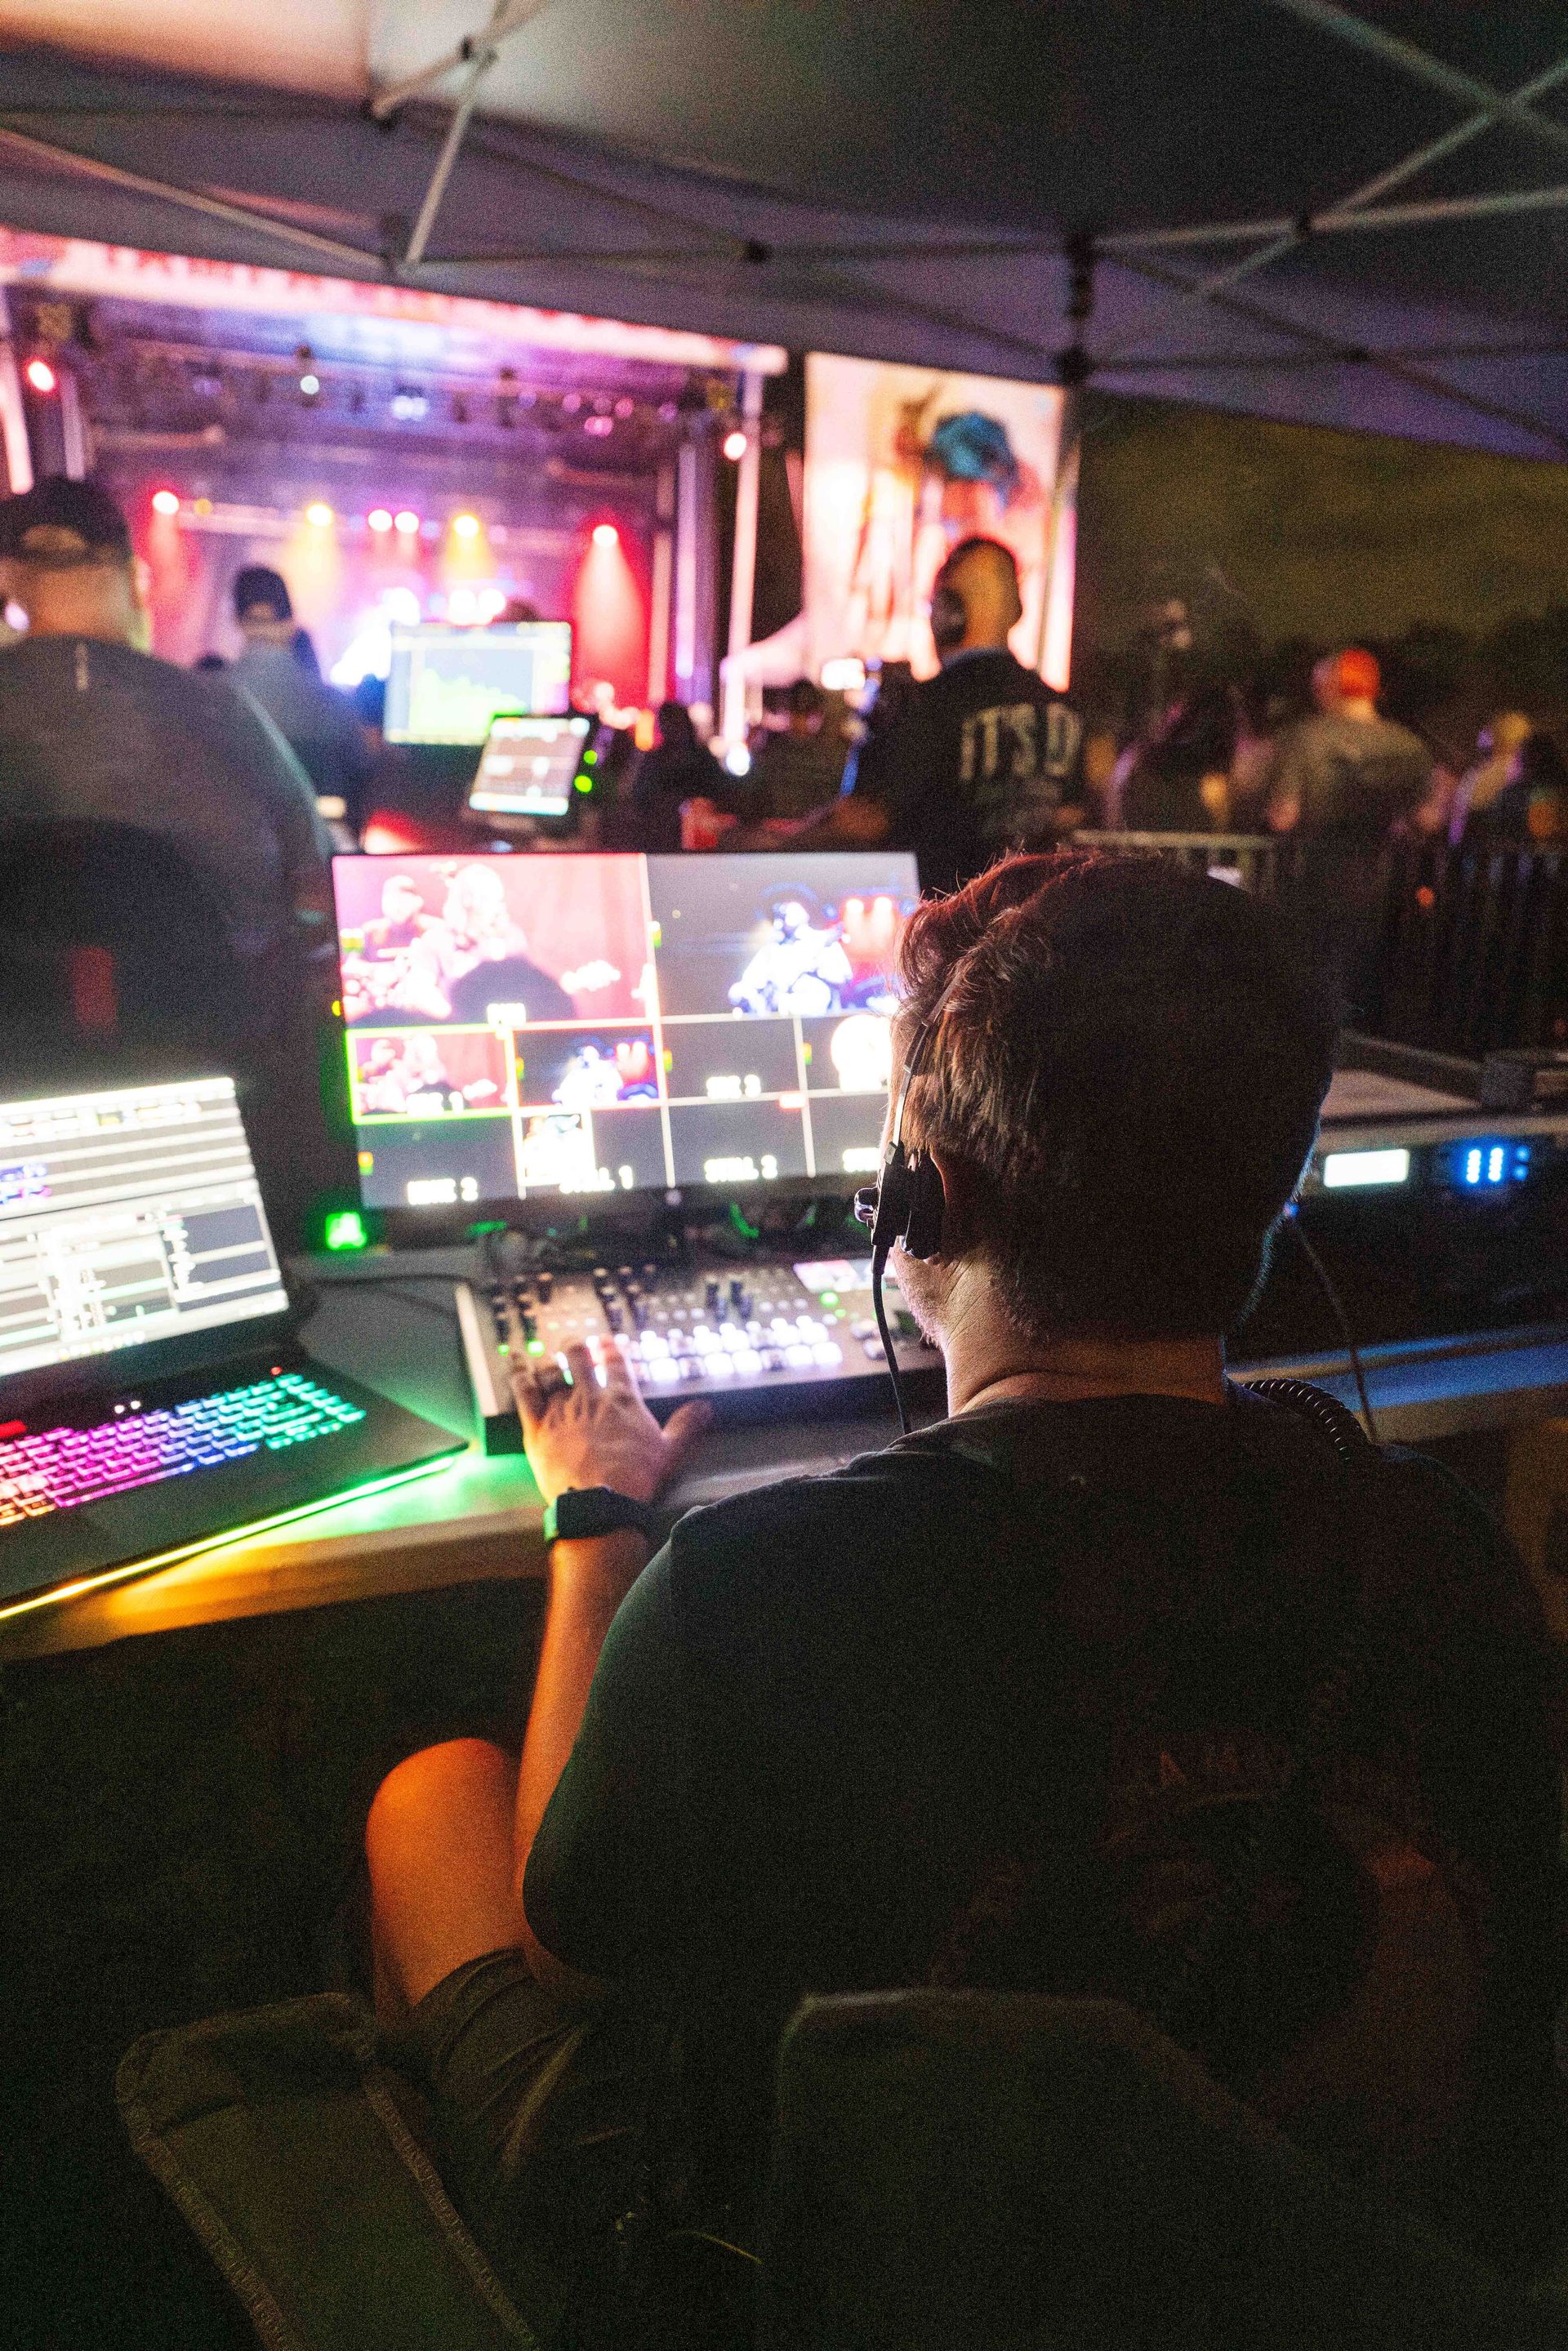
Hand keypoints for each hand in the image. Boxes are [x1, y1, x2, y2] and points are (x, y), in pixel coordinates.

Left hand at [513, 1339, 712, 1507]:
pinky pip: (524, 1391)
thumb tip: (705, 1409)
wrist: (601, 1500)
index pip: (615, 1362)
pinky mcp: (537, 1427)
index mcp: (621, 1399)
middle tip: (573, 1342)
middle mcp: (589, 1397)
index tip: (606, 1342)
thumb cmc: (635, 1478)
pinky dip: (518, 1373)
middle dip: (575, 1345)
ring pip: (549, 1370)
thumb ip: (685, 1425)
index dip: (609, 1347)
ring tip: (543, 1353)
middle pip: (578, 1357)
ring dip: (546, 1360)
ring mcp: (561, 1409)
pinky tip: (515, 1362)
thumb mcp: (670, 1452)